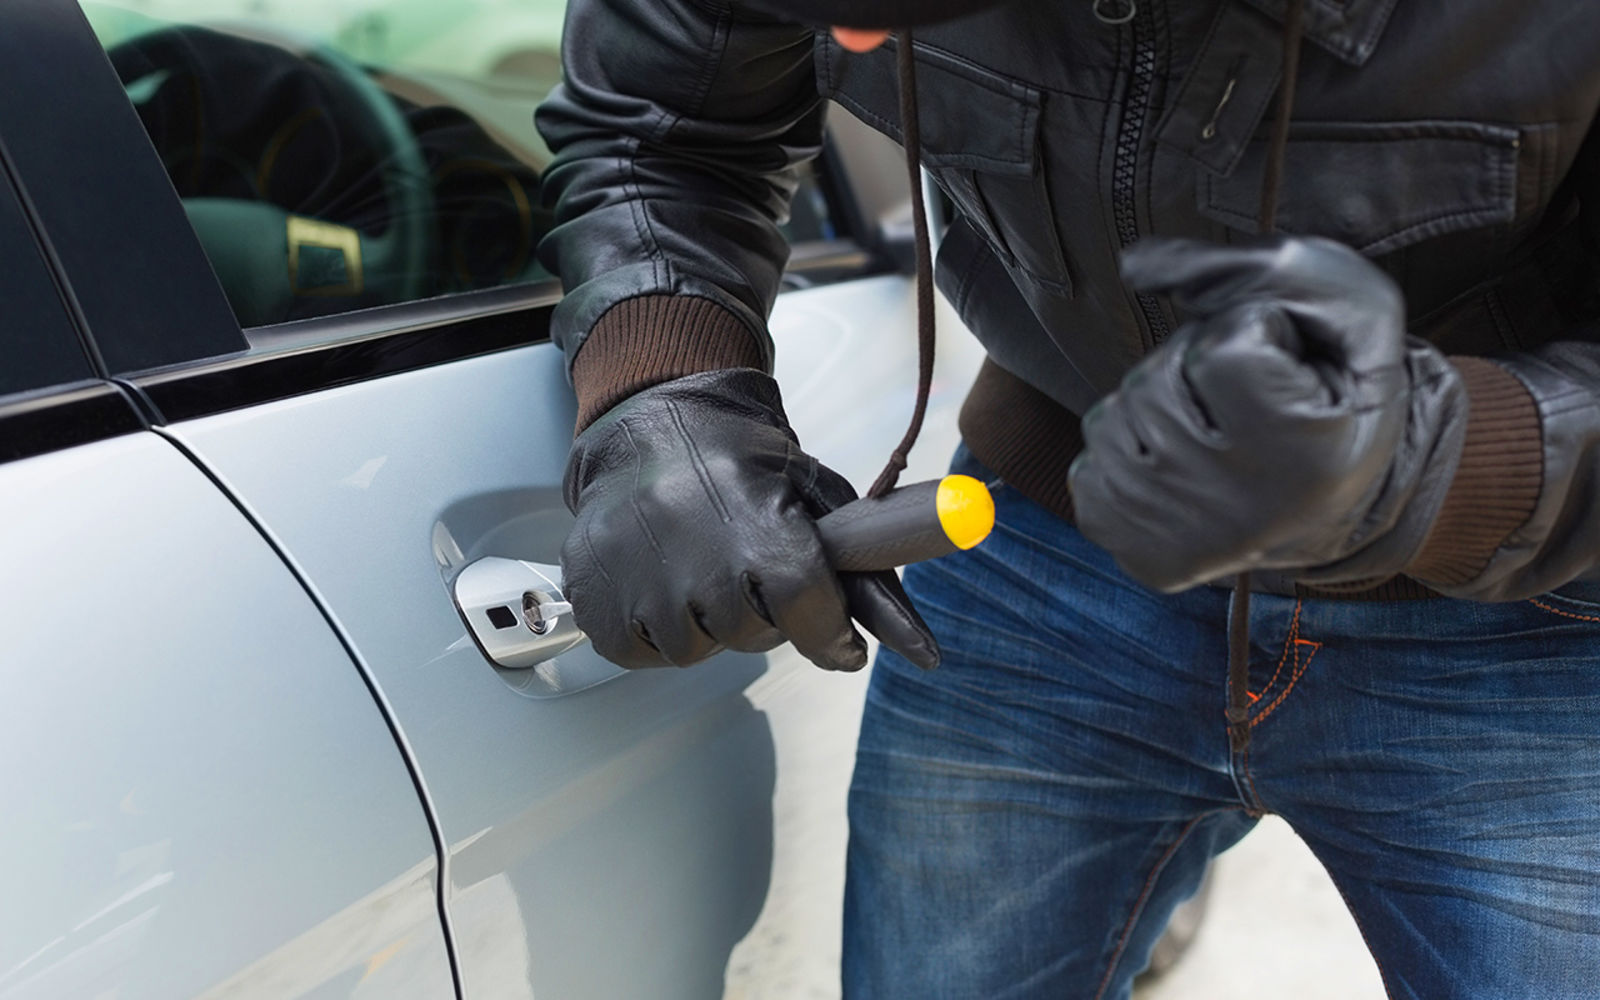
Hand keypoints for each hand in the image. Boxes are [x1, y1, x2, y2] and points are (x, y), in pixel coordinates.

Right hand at [562, 368, 940, 670]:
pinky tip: (660, 580)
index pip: (804, 603)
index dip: (827, 632)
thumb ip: (865, 575)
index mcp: (753, 513)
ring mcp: (633, 570)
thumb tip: (923, 650)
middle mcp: (689, 543)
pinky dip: (656, 630)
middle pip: (750, 636)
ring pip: (694, 650)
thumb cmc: (744, 464)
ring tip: (700, 568)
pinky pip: (641, 652)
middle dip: (762, 617)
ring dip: (706, 624)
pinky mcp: (591, 591)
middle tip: (749, 572)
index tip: (839, 643)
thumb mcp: (816, 500)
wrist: (654, 424)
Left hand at [1069, 237, 1467, 592]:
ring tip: (1212, 437)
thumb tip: (1133, 265)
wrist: (1335, 506)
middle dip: (1191, 368)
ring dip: (1154, 408)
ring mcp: (1179, 541)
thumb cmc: (1342, 393)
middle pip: (1154, 381)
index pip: (1220, 348)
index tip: (1287, 372)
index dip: (1251, 333)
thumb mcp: (1351, 310)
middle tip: (1244, 407)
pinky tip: (1179, 473)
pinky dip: (1127, 454)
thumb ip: (1258, 266)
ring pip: (1113, 419)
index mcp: (1304, 458)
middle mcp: (1235, 513)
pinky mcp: (1136, 555)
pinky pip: (1088, 465)